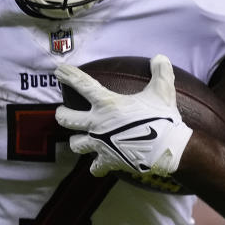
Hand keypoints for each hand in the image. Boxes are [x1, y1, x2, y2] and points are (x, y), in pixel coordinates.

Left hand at [55, 54, 193, 177]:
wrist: (166, 148)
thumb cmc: (163, 117)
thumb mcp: (163, 90)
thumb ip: (160, 71)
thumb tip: (160, 57)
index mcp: (107, 104)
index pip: (82, 85)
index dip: (69, 76)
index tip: (58, 70)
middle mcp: (97, 124)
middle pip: (66, 119)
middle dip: (61, 114)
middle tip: (62, 111)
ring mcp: (100, 145)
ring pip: (75, 144)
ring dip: (76, 141)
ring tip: (78, 139)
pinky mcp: (108, 161)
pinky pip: (95, 167)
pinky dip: (96, 166)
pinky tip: (97, 164)